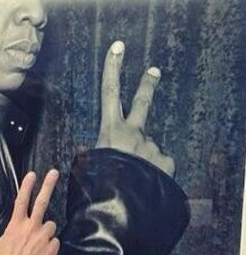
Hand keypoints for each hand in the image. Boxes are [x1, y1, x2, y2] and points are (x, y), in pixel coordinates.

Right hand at [0, 169, 59, 254]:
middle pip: (41, 202)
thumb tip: (22, 225)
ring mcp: (42, 238)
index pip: (22, 200)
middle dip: (48, 185)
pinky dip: (49, 247)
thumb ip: (16, 230)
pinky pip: (54, 242)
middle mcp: (30, 229)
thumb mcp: (4, 241)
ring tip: (37, 245)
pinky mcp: (51, 250)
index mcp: (15, 225)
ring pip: (51, 226)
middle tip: (53, 173)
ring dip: (46, 233)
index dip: (27, 186)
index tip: (32, 175)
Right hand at [95, 40, 174, 176]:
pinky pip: (158, 164)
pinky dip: (152, 172)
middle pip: (141, 103)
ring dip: (140, 159)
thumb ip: (92, 154)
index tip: (119, 47)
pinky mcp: (166, 162)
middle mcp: (135, 133)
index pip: (110, 93)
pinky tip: (145, 183)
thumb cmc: (100, 186)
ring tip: (132, 179)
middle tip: (154, 71)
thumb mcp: (87, 168)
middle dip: (147, 85)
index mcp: (112, 131)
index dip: (113, 68)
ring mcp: (152, 146)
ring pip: (146, 148)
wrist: (123, 207)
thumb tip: (90, 149)